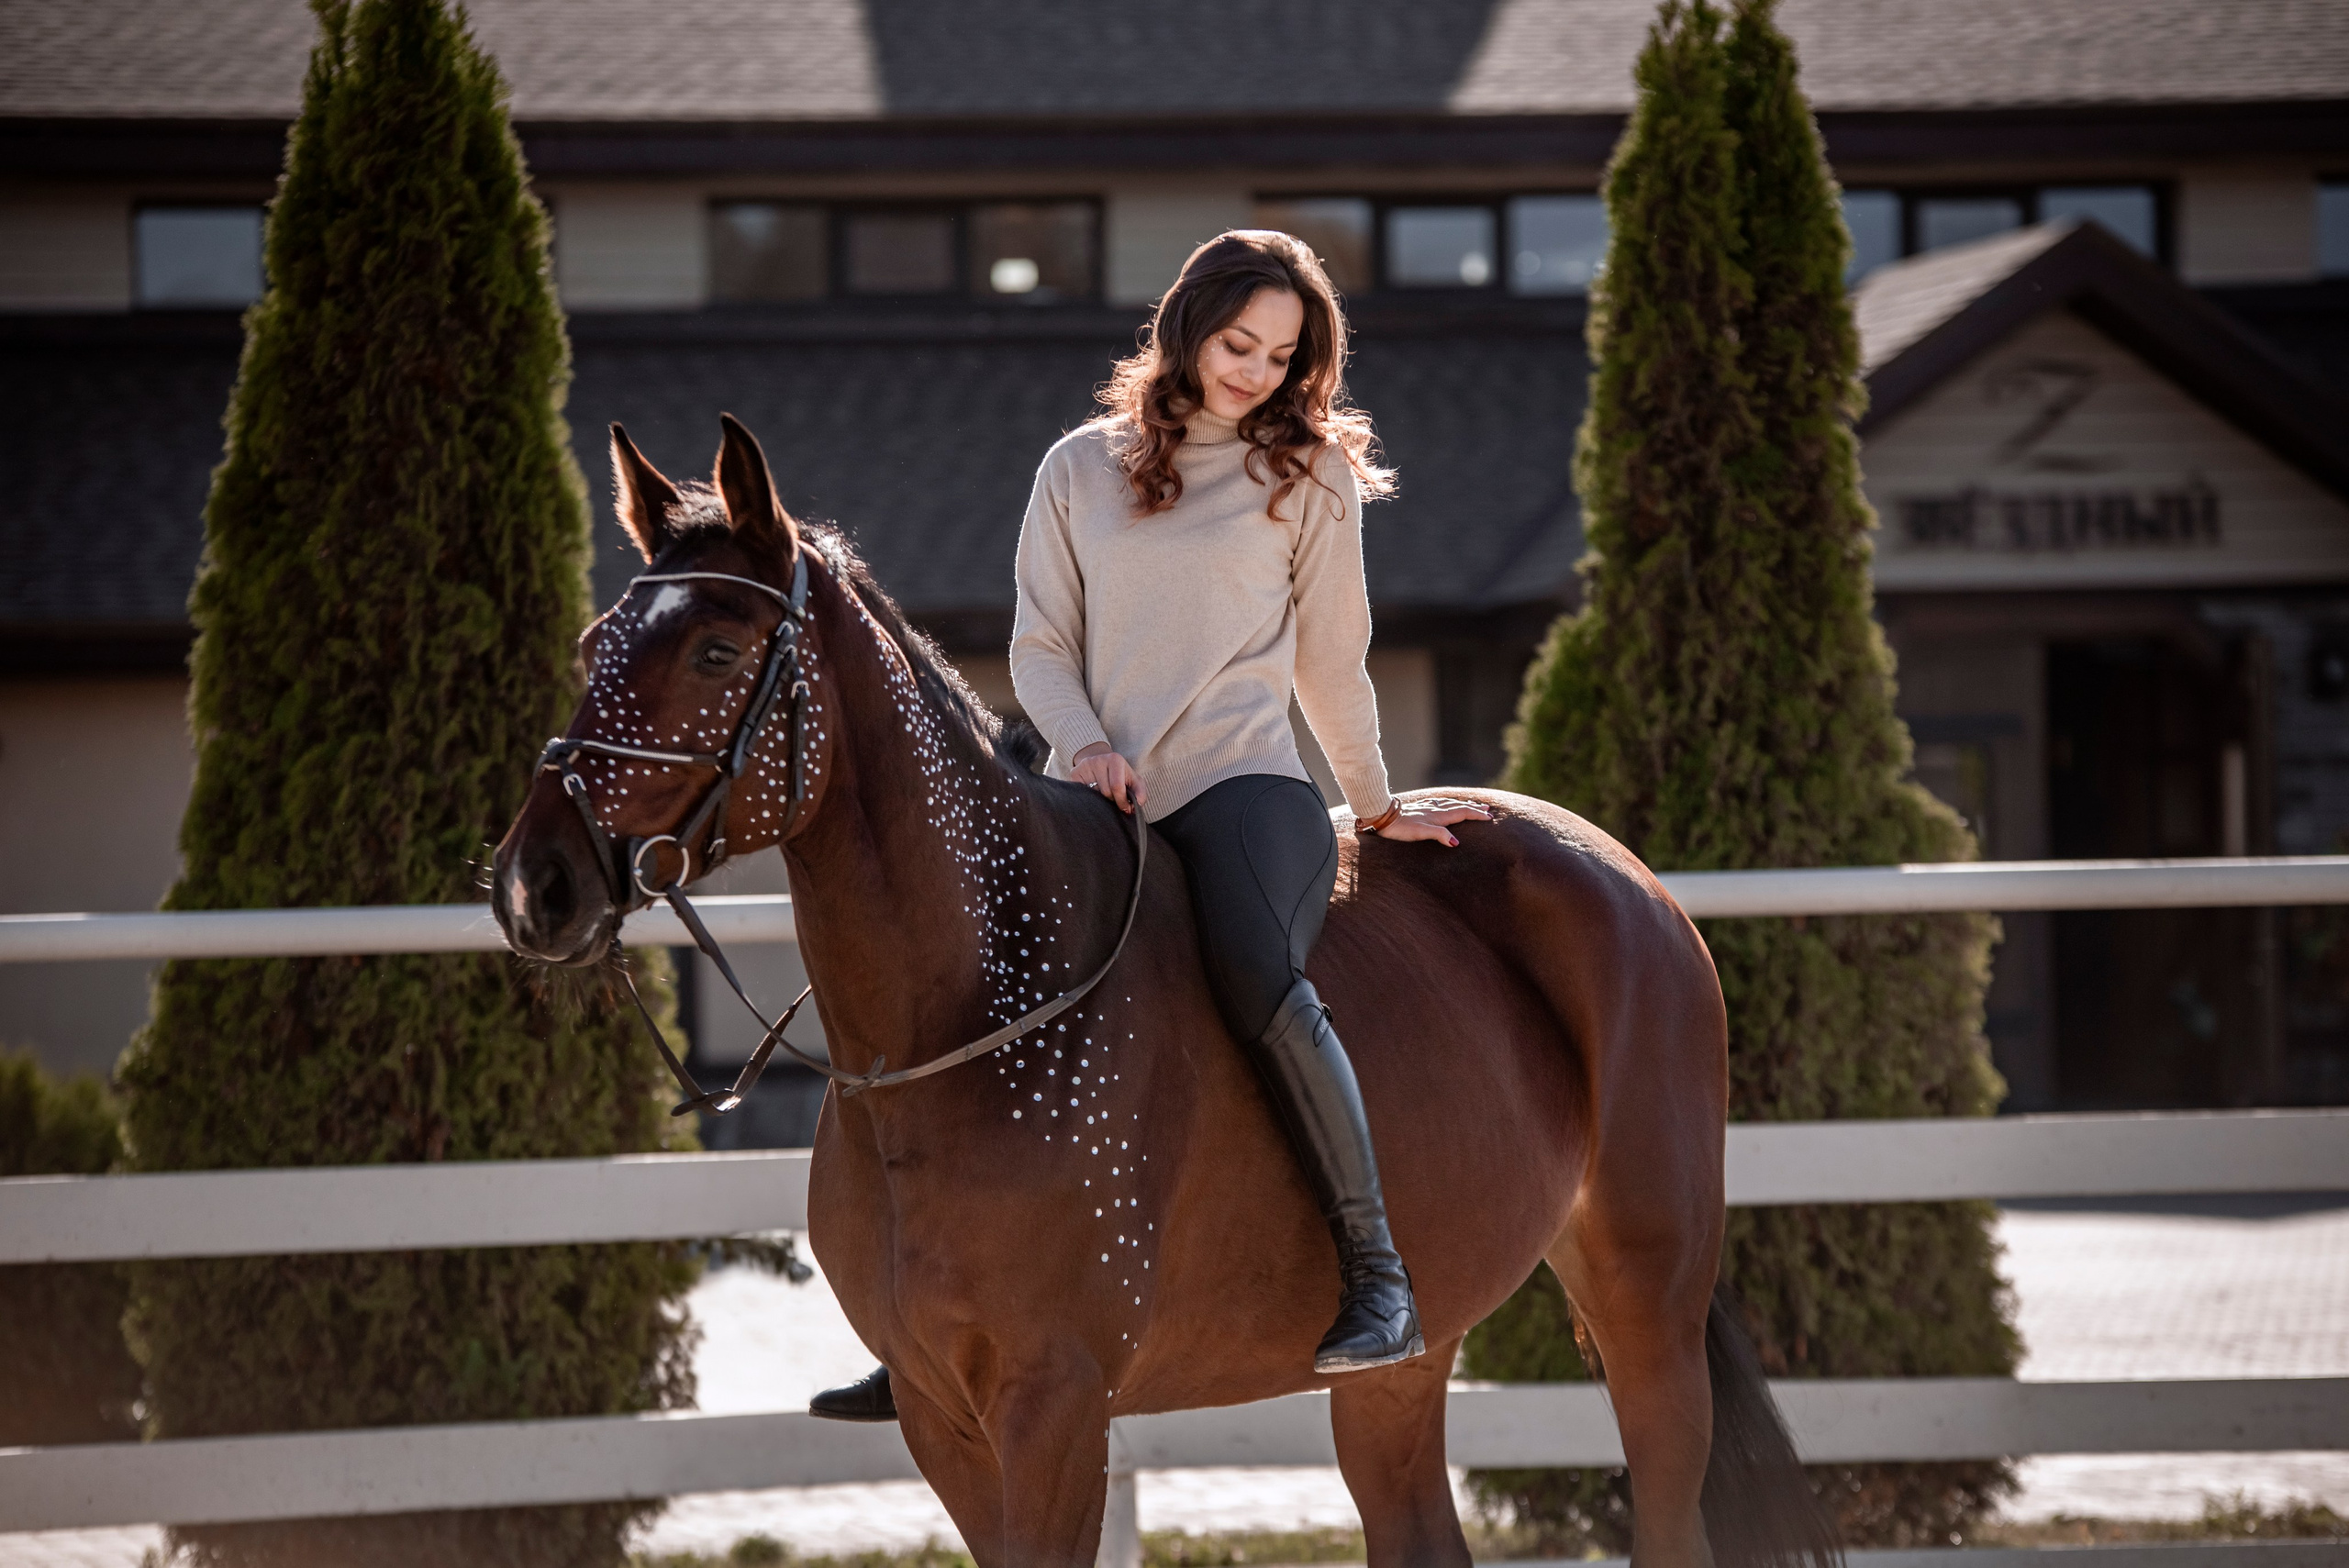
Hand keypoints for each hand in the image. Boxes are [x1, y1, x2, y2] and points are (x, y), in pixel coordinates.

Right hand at [1071, 742, 1145, 813]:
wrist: (1101, 764)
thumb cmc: (1120, 776)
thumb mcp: (1134, 781)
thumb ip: (1140, 792)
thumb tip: (1138, 804)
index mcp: (1115, 759)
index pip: (1117, 787)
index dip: (1122, 802)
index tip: (1125, 808)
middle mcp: (1098, 760)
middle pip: (1105, 792)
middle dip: (1111, 801)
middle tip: (1113, 800)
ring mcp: (1084, 766)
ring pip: (1093, 795)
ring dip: (1101, 800)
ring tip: (1104, 796)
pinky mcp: (1074, 773)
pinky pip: (1082, 794)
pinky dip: (1090, 799)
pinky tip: (1094, 794)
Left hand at [1370, 794, 1494, 847]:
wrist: (1381, 816)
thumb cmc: (1400, 828)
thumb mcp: (1420, 833)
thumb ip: (1439, 835)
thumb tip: (1456, 842)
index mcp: (1438, 815)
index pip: (1462, 813)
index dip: (1476, 815)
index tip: (1489, 817)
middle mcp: (1434, 809)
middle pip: (1458, 807)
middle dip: (1473, 808)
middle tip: (1487, 809)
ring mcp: (1426, 807)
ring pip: (1449, 803)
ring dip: (1463, 804)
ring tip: (1472, 803)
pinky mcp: (1419, 807)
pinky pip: (1439, 803)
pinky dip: (1448, 803)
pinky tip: (1445, 803)